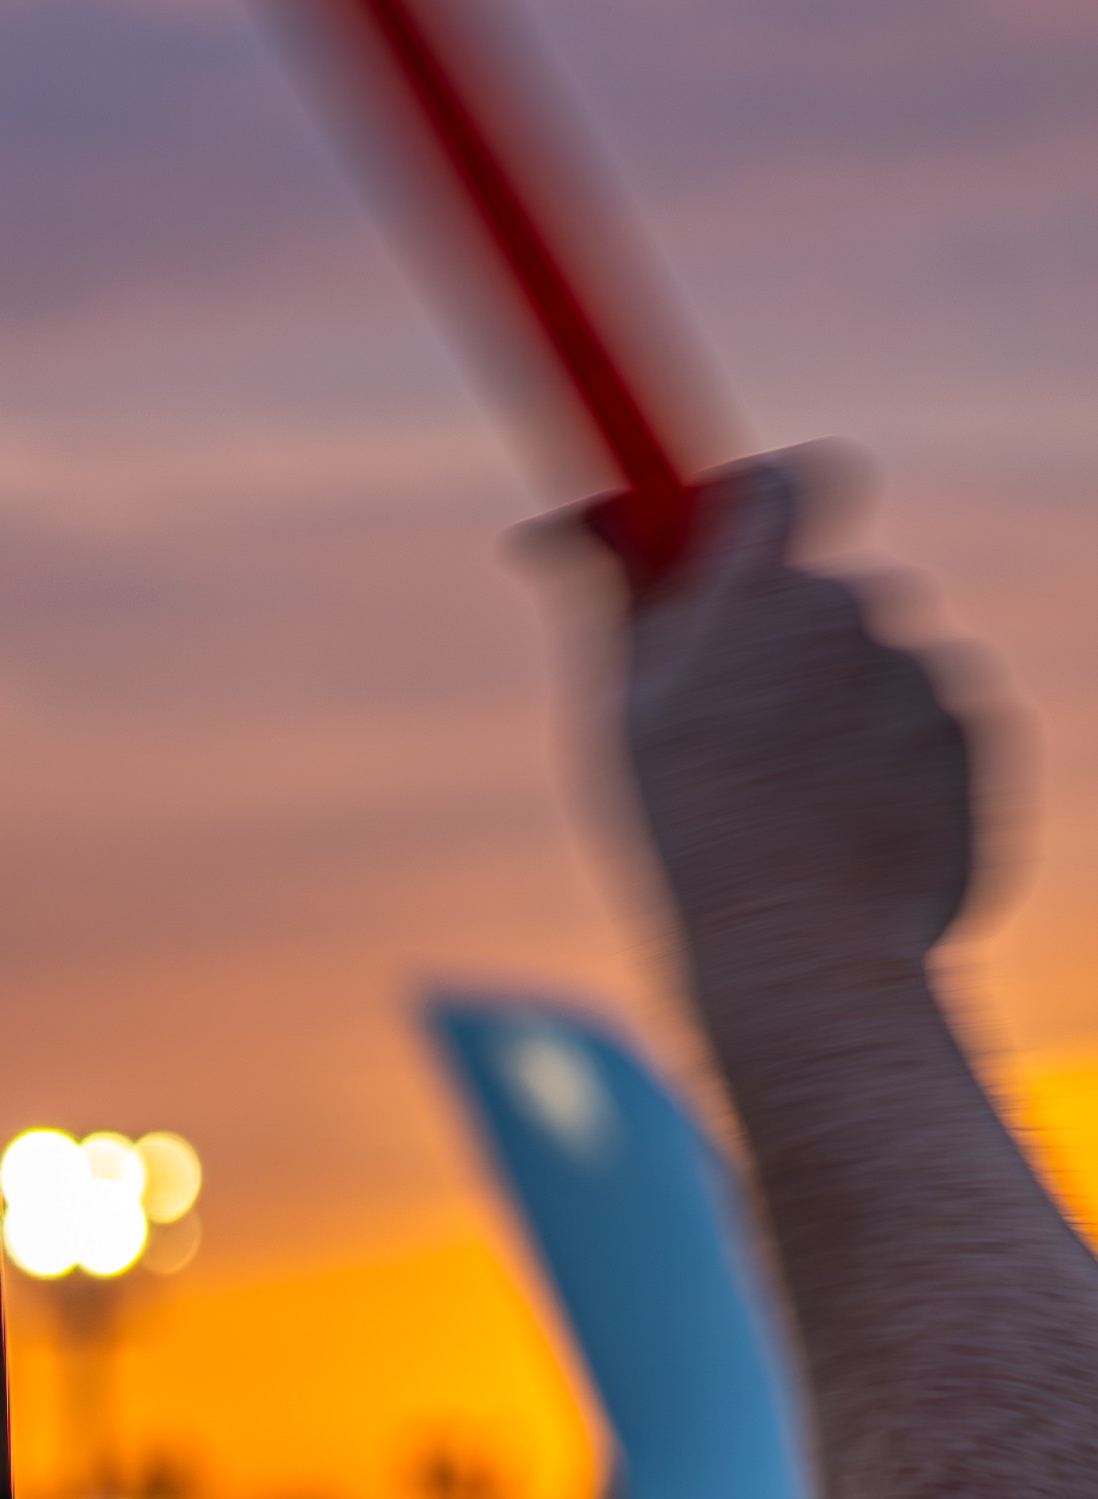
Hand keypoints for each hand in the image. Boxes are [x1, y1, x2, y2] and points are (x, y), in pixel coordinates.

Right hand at [612, 451, 988, 969]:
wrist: (809, 950)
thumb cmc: (694, 835)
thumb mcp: (624, 709)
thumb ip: (624, 595)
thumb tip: (588, 517)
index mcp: (763, 595)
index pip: (782, 479)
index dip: (751, 499)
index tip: (712, 538)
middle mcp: (860, 612)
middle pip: (821, 587)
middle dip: (776, 637)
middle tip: (721, 719)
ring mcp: (929, 672)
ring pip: (872, 661)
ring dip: (828, 706)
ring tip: (783, 799)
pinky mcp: (979, 732)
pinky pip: (923, 719)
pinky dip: (882, 760)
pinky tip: (838, 827)